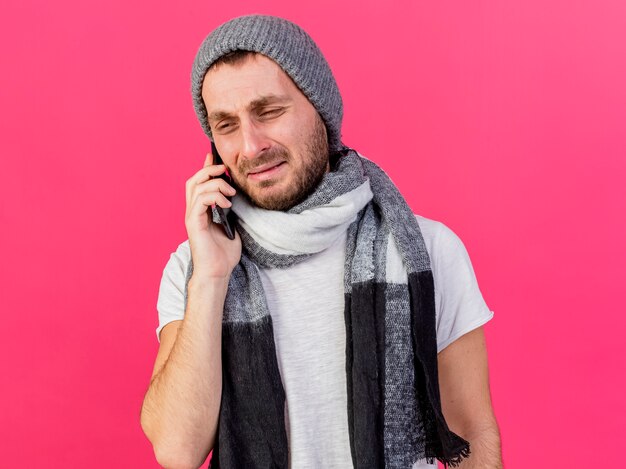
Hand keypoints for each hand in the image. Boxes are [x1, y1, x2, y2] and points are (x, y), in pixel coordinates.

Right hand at [184, 150, 241, 278]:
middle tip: (225, 170)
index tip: (215, 156)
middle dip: (209, 170)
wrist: (218, 273)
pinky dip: (213, 197)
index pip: (199, 183)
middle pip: (194, 181)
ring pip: (196, 187)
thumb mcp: (232, 227)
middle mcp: (193, 212)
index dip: (206, 167)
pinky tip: (226, 204)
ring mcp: (192, 217)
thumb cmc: (224, 254)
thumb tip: (237, 197)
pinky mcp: (193, 224)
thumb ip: (231, 212)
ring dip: (216, 185)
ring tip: (230, 194)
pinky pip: (199, 201)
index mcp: (201, 211)